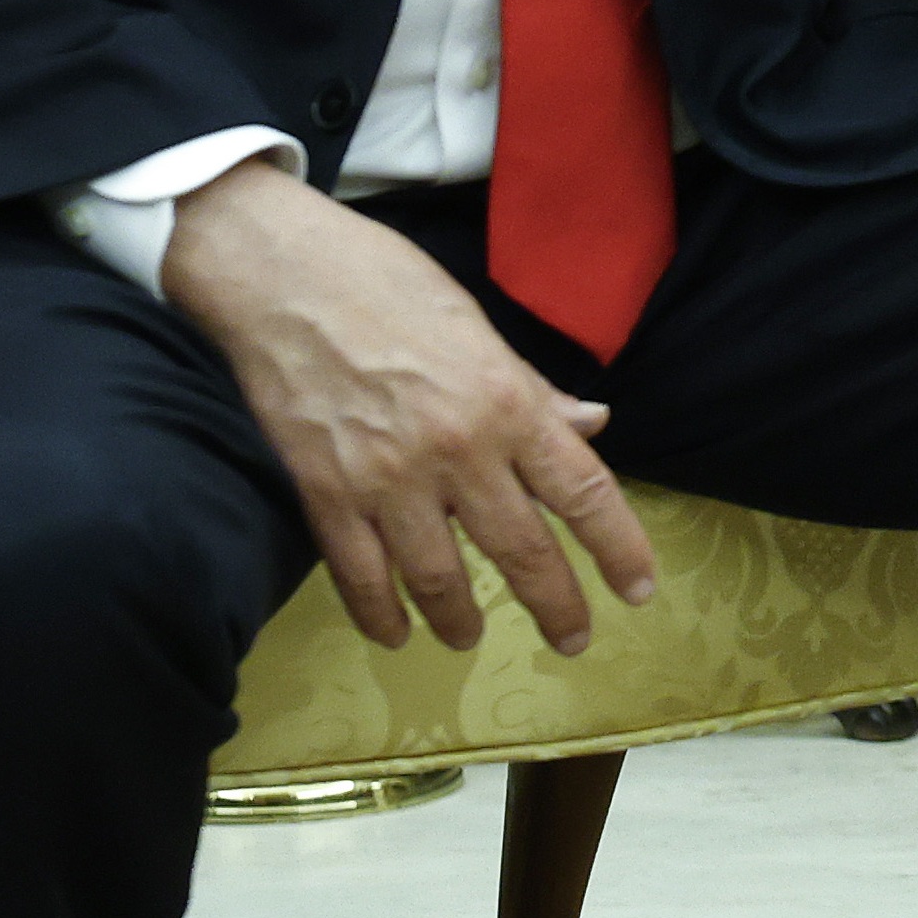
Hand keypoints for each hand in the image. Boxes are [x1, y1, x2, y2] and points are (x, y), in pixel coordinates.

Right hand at [161, 158, 661, 656]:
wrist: (279, 277)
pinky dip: (380, 613)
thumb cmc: (386, 286)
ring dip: (460, 620)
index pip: (583, 491)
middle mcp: (458, 451)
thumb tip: (592, 425)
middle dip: (554, 606)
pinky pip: (360, 576)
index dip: (618, 547)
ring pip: (440, 578)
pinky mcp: (325, 494)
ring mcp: (388, 480)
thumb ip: (534, 391)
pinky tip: (395, 633)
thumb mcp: (479, 328)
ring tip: (469, 639)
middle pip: (521, 550)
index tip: (638, 589)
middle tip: (572, 640)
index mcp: (506, 404)